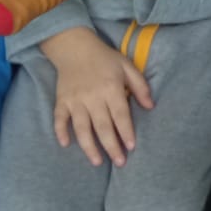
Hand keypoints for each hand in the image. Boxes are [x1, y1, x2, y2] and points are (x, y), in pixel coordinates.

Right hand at [44, 28, 153, 166]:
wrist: (75, 47)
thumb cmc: (105, 59)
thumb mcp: (127, 66)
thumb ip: (140, 85)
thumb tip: (150, 106)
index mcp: (111, 88)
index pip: (120, 114)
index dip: (126, 131)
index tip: (132, 147)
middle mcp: (93, 96)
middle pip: (102, 126)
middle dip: (112, 146)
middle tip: (120, 162)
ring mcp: (75, 100)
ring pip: (82, 128)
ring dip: (89, 146)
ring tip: (98, 162)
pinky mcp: (61, 101)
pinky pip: (59, 119)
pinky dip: (61, 131)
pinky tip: (66, 144)